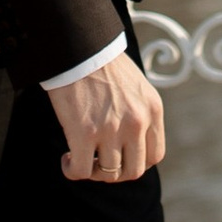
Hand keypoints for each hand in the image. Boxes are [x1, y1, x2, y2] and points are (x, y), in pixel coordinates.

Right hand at [46, 53, 165, 181]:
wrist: (80, 47)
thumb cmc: (103, 65)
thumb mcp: (136, 88)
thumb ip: (139, 114)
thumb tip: (130, 144)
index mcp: (153, 110)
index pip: (155, 155)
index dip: (136, 163)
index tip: (120, 158)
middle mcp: (137, 122)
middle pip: (134, 171)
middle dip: (115, 172)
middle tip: (98, 161)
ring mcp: (112, 129)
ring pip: (108, 174)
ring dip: (93, 171)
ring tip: (79, 157)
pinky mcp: (84, 133)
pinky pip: (81, 170)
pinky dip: (72, 170)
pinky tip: (66, 159)